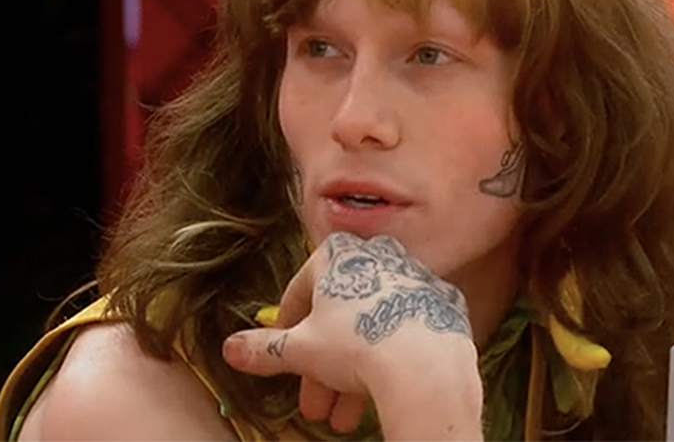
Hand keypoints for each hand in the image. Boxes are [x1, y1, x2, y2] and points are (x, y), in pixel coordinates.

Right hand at [222, 233, 482, 439]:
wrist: (426, 365)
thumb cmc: (355, 344)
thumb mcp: (300, 349)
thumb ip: (264, 347)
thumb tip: (229, 348)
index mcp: (339, 254)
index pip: (301, 291)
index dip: (288, 331)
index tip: (284, 358)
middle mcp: (379, 256)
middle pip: (339, 317)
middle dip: (321, 368)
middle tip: (314, 406)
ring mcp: (416, 279)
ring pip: (373, 329)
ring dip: (352, 375)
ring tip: (344, 419)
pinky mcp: (444, 306)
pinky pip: (408, 332)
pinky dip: (391, 358)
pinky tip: (382, 390)